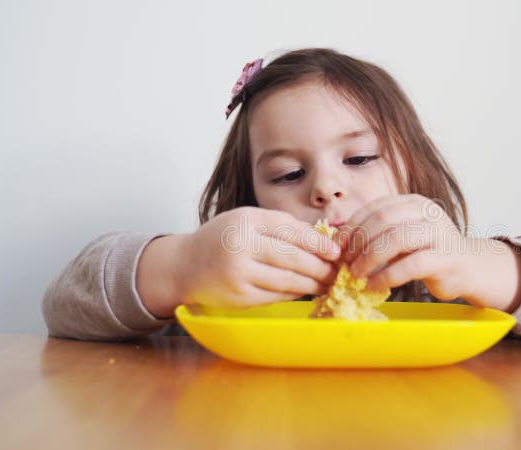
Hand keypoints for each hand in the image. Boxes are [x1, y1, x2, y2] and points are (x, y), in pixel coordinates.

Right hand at [177, 207, 340, 308]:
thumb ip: (280, 226)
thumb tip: (322, 238)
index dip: (318, 243)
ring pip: (288, 280)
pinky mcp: (239, 296)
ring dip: (313, 284)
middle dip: (320, 267)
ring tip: (327, 283)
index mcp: (246, 221)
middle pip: (293, 258)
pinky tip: (306, 291)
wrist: (183, 266)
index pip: (291, 231)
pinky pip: (276, 295)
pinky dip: (295, 293)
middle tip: (337, 271)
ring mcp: (240, 273)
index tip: (336, 251)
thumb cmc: (222, 240)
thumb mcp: (246, 220)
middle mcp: (242, 245)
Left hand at [337, 194, 472, 301]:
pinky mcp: (444, 258)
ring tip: (356, 274)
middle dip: (359, 242)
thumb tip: (340, 240)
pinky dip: (386, 276)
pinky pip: (409, 265)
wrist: (468, 267)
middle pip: (383, 219)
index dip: (353, 226)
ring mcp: (437, 233)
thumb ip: (378, 234)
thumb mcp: (403, 236)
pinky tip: (373, 285)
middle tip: (346, 262)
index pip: (375, 207)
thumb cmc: (429, 252)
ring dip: (369, 258)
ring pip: (395, 239)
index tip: (339, 246)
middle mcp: (426, 212)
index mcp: (413, 202)